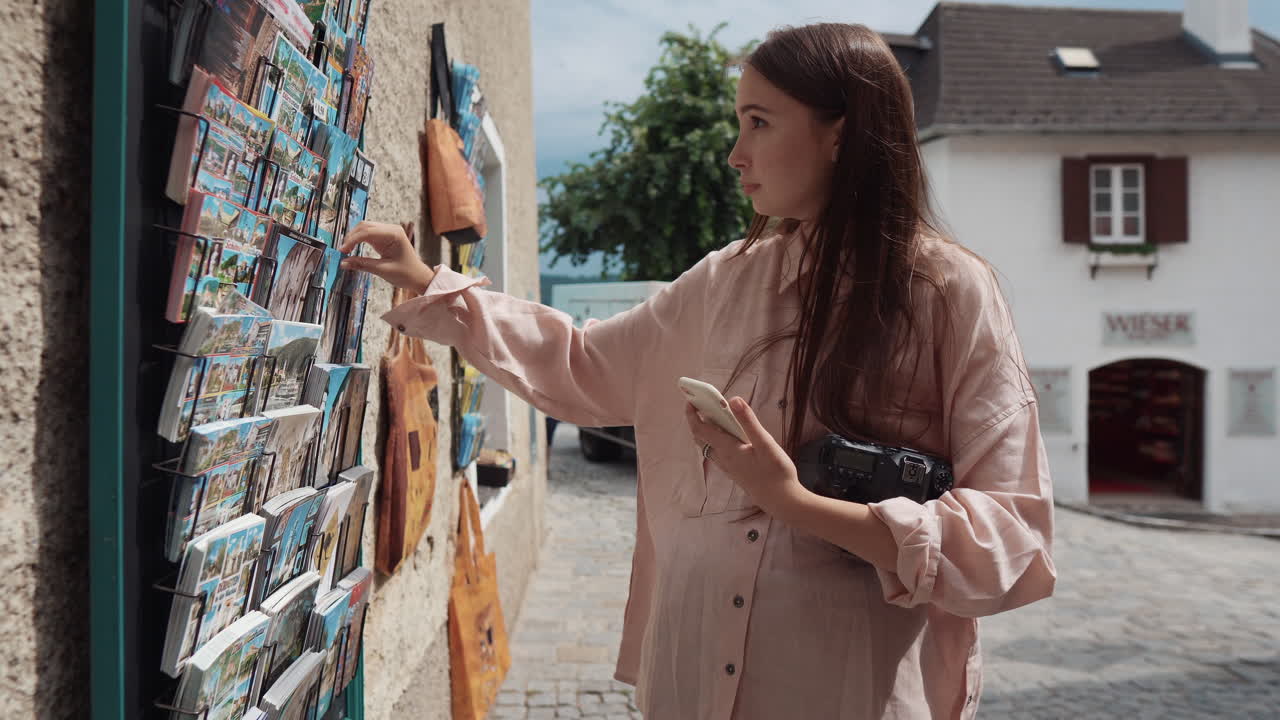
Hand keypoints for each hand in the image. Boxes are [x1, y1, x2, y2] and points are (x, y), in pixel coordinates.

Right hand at [338, 220, 435, 293]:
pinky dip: (359, 240)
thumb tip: (343, 263)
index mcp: (394, 234)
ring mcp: (388, 232)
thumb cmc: (406, 274)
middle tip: (342, 252)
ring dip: (354, 238)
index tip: (342, 251)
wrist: (418, 276)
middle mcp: (391, 229)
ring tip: (346, 251)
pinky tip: (352, 248)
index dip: (352, 240)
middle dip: (351, 237)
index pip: (367, 232)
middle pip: (364, 226)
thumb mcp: (383, 270)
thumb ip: (362, 264)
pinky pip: (368, 234)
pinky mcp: (385, 237)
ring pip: (364, 229)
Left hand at [684, 396, 807, 517]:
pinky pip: (717, 453)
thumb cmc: (775, 472)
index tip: (690, 400)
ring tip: (716, 416)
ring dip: (707, 430)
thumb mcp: (764, 443)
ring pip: (708, 446)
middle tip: (702, 404)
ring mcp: (728, 467)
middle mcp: (722, 459)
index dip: (692, 414)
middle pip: (700, 437)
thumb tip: (733, 400)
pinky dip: (717, 440)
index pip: (700, 429)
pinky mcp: (735, 472)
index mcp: (727, 449)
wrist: (780, 501)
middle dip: (697, 420)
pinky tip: (731, 436)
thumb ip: (748, 421)